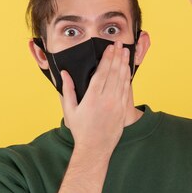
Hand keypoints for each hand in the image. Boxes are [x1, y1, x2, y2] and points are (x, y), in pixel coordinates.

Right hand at [59, 41, 130, 158]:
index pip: (102, 73)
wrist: (95, 148)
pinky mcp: (123, 110)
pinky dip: (127, 78)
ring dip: (124, 64)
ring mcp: (116, 105)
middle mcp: (106, 100)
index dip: (107, 59)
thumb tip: (64, 73)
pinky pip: (126, 90)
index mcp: (92, 99)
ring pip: (122, 80)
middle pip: (114, 73)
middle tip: (120, 44)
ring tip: (125, 52)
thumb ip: (68, 90)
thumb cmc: (80, 129)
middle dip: (117, 56)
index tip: (110, 48)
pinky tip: (127, 69)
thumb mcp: (70, 110)